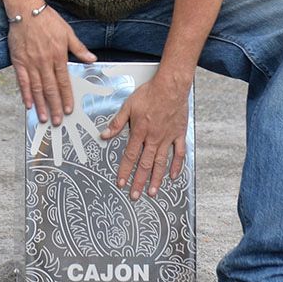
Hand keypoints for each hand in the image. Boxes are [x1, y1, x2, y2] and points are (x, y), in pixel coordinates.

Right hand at [8, 6, 95, 125]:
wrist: (26, 10)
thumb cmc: (47, 20)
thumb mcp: (68, 32)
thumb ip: (79, 49)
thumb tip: (92, 59)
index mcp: (58, 56)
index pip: (63, 81)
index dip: (67, 97)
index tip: (69, 110)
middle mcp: (44, 62)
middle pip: (50, 89)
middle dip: (55, 106)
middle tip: (58, 121)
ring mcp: (30, 63)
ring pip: (37, 88)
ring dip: (40, 105)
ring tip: (44, 118)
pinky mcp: (18, 61)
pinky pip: (22, 81)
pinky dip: (25, 94)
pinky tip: (28, 104)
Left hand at [30, 73, 115, 166]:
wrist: (51, 73)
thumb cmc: (68, 80)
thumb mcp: (83, 85)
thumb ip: (96, 89)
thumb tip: (110, 89)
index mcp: (76, 113)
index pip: (88, 125)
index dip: (94, 134)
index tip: (101, 144)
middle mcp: (67, 119)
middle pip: (74, 136)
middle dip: (78, 148)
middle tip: (83, 160)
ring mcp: (55, 119)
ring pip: (57, 136)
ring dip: (57, 148)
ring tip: (58, 162)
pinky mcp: (44, 116)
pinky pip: (40, 129)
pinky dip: (37, 139)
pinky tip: (34, 149)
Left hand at [100, 75, 187, 200]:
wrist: (171, 86)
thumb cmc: (150, 93)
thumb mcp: (128, 105)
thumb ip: (117, 122)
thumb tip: (104, 135)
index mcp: (140, 132)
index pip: (130, 156)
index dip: (124, 171)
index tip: (121, 183)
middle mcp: (154, 138)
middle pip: (145, 164)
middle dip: (139, 181)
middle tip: (135, 195)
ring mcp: (168, 138)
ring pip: (161, 163)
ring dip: (156, 179)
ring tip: (153, 192)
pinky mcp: (179, 134)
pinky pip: (178, 153)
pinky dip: (176, 165)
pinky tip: (173, 175)